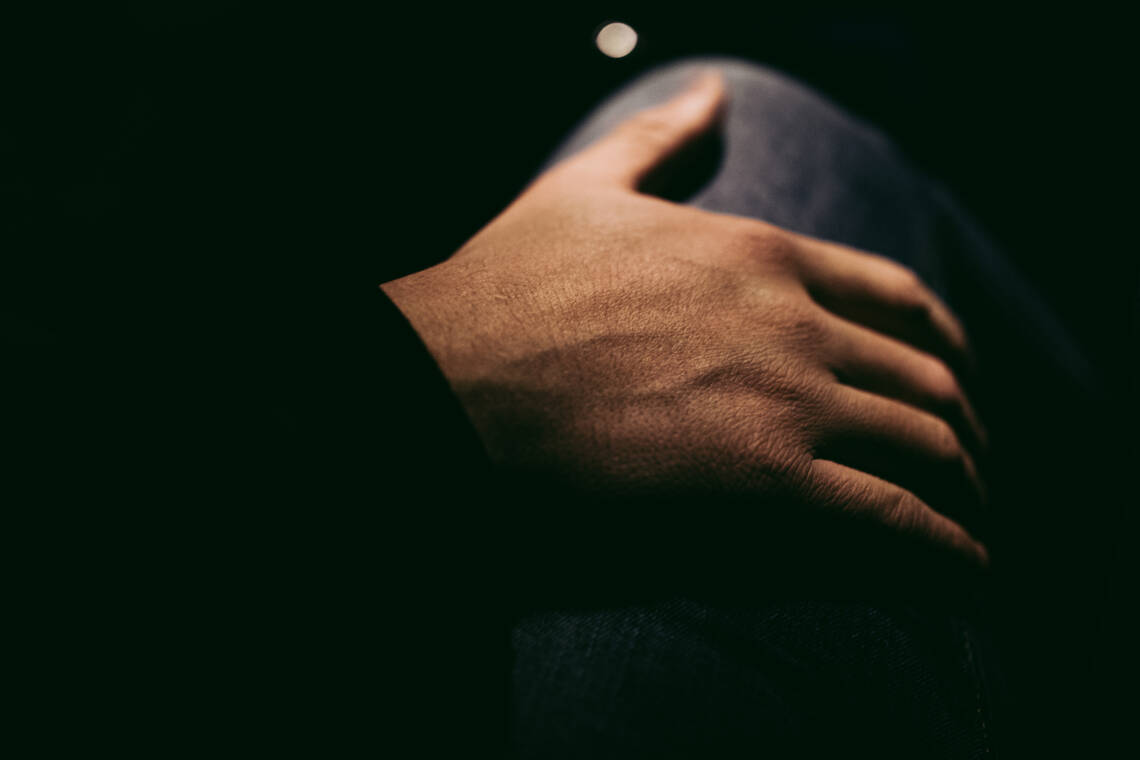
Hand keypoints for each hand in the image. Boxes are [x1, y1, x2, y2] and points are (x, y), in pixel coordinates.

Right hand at [382, 72, 988, 567]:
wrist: (440, 391)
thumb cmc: (501, 299)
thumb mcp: (582, 193)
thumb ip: (657, 143)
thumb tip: (715, 96)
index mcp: (756, 254)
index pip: (897, 299)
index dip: (941, 349)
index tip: (952, 385)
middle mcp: (789, 320)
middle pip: (926, 380)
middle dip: (962, 433)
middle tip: (967, 472)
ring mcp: (784, 401)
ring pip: (927, 450)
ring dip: (963, 496)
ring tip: (968, 534)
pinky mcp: (767, 487)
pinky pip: (898, 526)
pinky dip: (946, 557)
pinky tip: (958, 578)